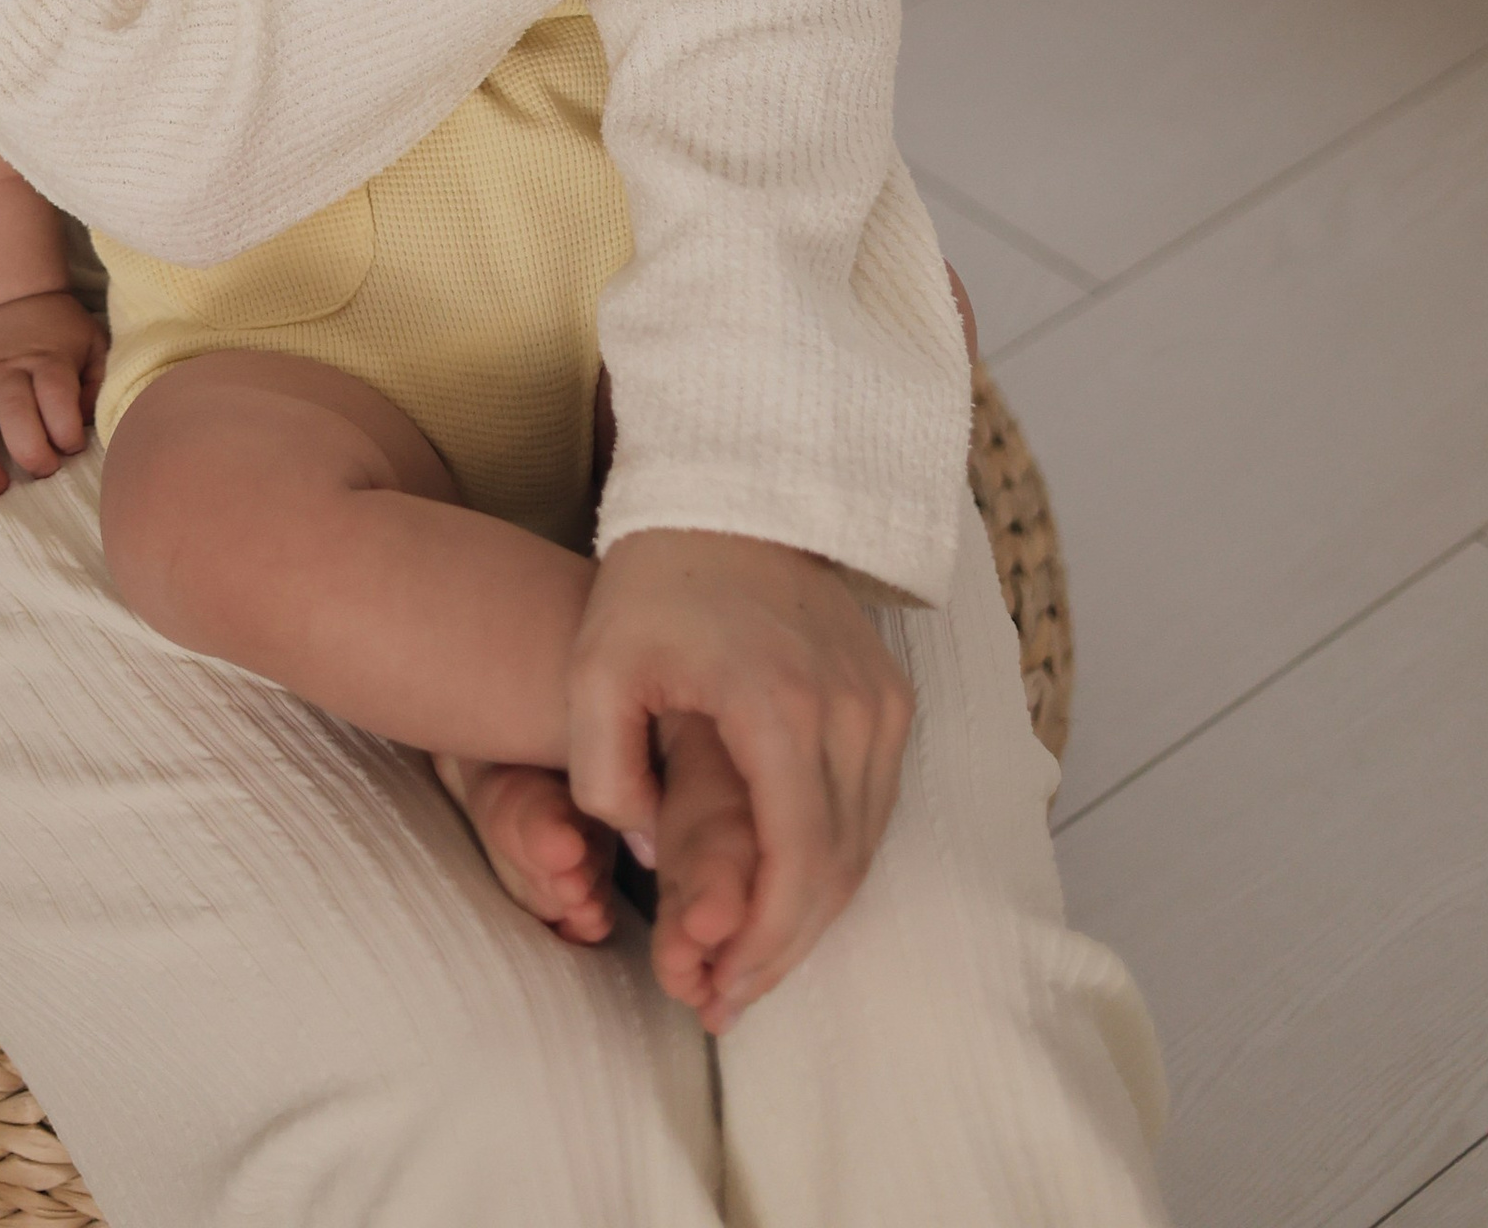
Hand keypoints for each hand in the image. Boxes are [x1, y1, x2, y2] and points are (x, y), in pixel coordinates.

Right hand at [0, 290, 106, 496]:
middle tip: (43, 470)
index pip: (56, 395)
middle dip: (30, 452)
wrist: (7, 296)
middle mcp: (6, 366)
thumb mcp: (92, 344)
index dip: (67, 430)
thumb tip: (88, 422)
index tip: (73, 446)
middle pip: (13, 411)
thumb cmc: (58, 333)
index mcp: (48, 357)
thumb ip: (98, 383)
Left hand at [567, 528, 911, 1027]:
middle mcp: (853, 711)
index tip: (716, 993)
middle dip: (784, 951)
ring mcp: (883, 703)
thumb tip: (643, 853)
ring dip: (810, 917)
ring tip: (746, 964)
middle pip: (837, 873)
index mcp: (781, 706)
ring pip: (863, 850)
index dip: (761, 945)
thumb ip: (603, 769)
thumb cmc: (654, 576)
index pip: (796, 866)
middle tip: (725, 1000)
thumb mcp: (596, 666)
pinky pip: (871, 809)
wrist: (731, 487)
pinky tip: (781, 896)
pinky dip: (831, 865)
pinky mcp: (891, 697)